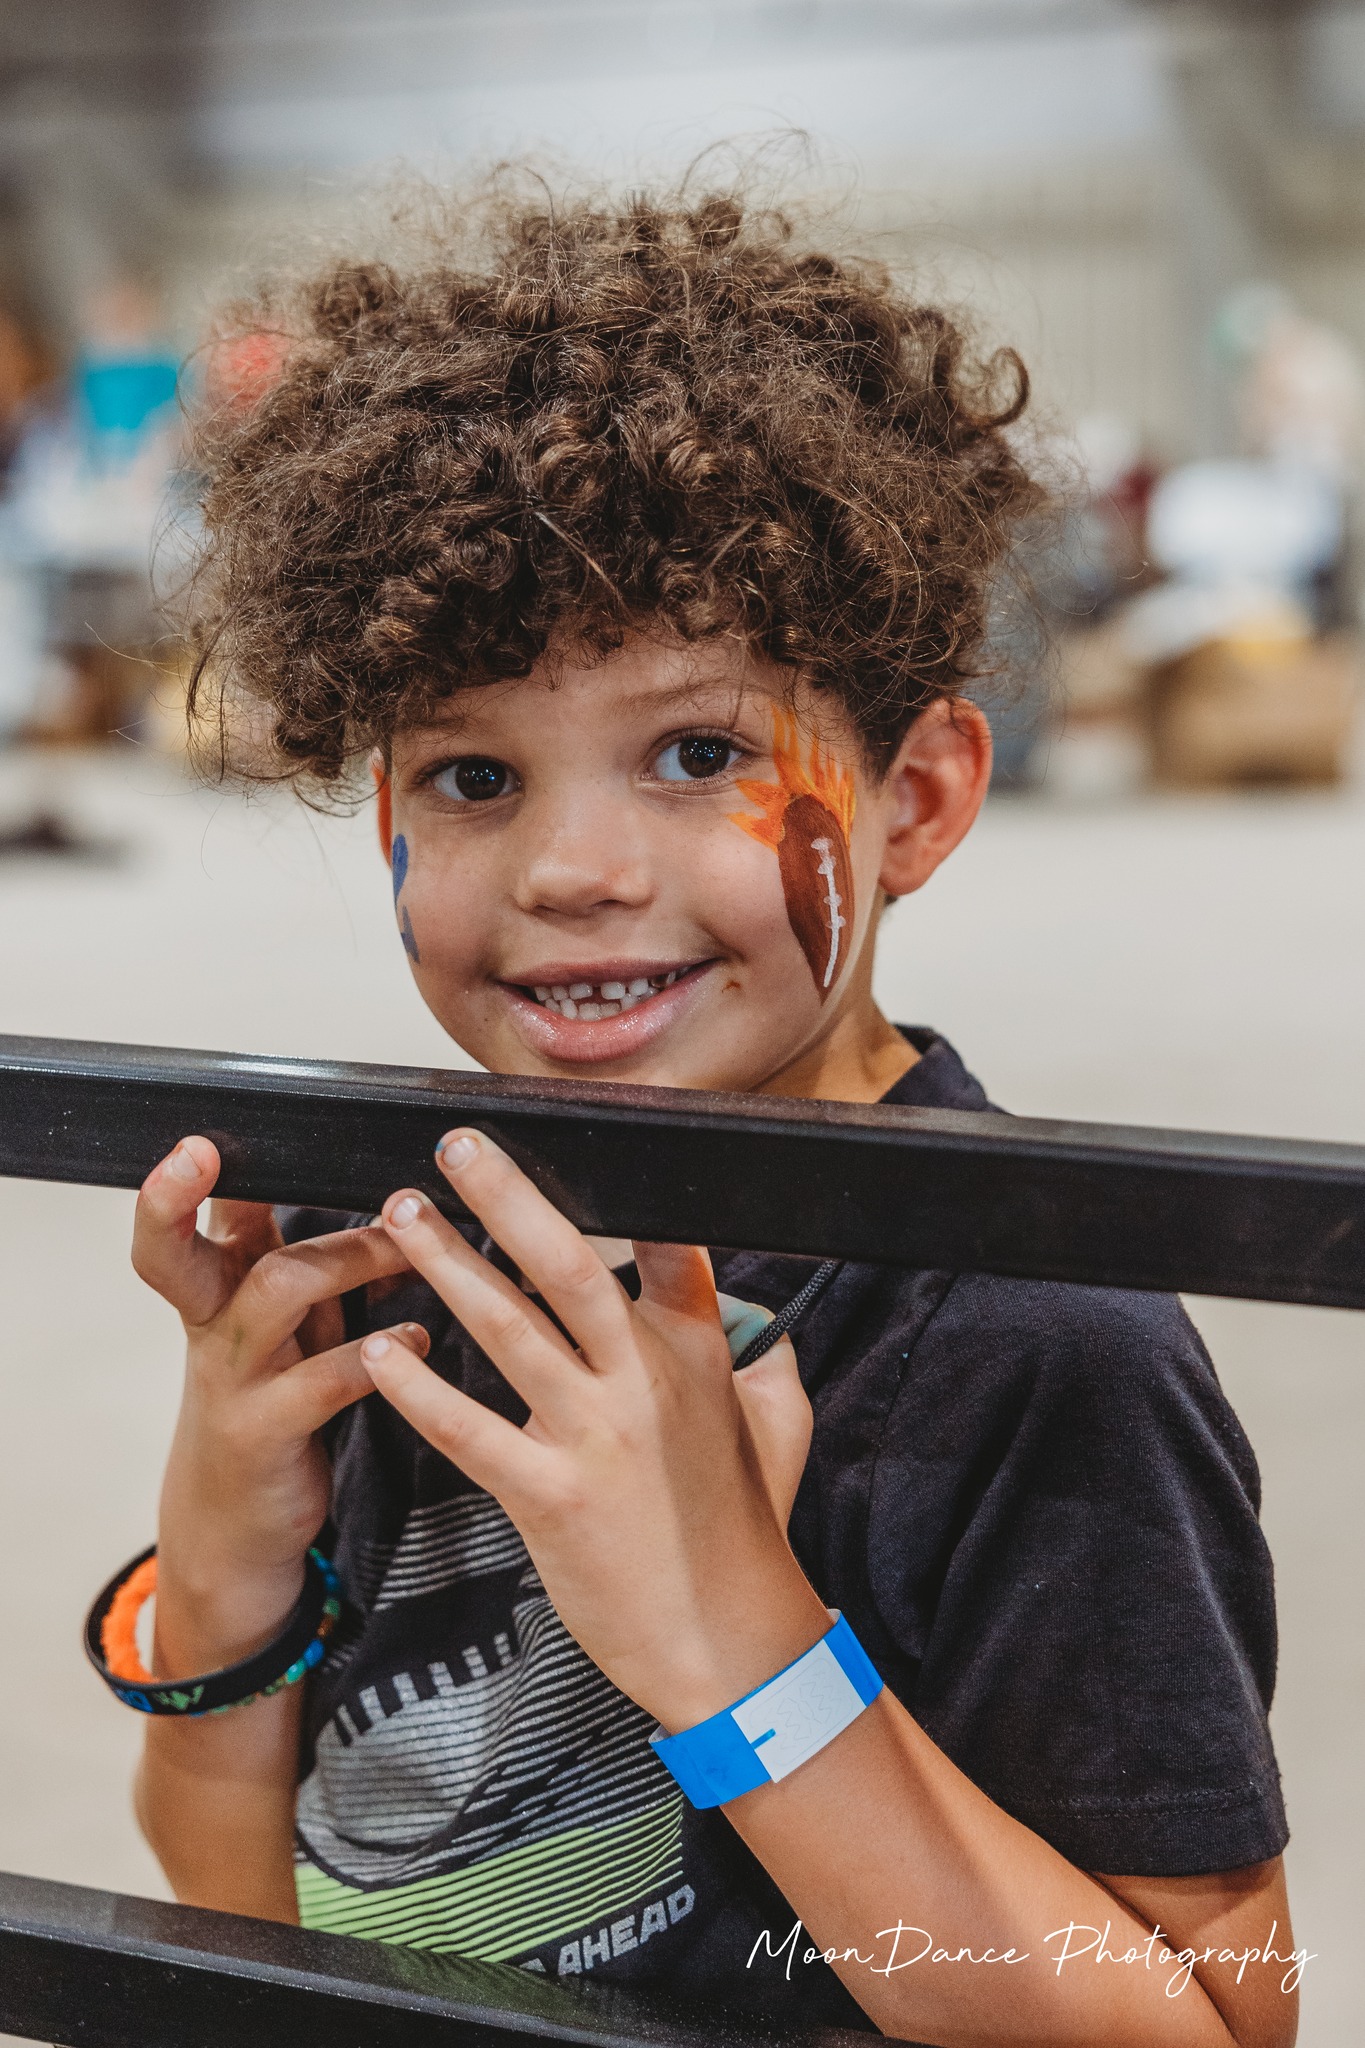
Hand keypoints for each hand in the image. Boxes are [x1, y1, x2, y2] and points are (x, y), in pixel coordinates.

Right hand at [131, 1136, 416, 1675]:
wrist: (236, 1523)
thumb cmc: (273, 1397)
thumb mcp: (279, 1323)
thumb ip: (306, 1256)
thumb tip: (381, 1184)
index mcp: (216, 1287)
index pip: (189, 1216)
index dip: (182, 1176)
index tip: (197, 1134)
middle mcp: (213, 1323)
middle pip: (177, 1254)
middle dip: (176, 1202)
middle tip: (200, 1152)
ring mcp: (234, 1378)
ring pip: (274, 1292)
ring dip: (348, 1257)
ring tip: (410, 1245)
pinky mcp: (265, 1433)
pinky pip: (322, 1381)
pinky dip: (376, 1355)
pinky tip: (420, 1337)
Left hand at [362, 1129, 828, 1731]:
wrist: (730, 1642)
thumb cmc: (747, 1534)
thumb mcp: (779, 1428)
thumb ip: (768, 1366)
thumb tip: (768, 1332)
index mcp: (697, 1352)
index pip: (665, 1244)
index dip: (619, 1186)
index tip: (566, 1135)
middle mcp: (644, 1378)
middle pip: (567, 1262)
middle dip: (505, 1196)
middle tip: (455, 1147)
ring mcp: (595, 1435)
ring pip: (506, 1327)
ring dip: (446, 1263)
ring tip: (401, 1217)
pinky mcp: (548, 1494)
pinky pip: (466, 1428)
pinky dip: (416, 1388)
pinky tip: (379, 1349)